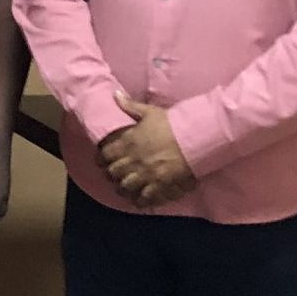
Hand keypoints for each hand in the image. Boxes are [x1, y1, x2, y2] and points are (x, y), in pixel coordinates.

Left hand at [101, 91, 197, 206]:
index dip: (102, 159)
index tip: (102, 160)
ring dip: (122, 188)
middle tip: (113, 176)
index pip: (106, 154)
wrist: (195, 137)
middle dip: (111, 174)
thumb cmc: (172, 123)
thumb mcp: (150, 112)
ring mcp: (146, 174)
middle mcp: (133, 160)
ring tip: (123, 188)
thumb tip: (114, 94)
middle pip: (113, 172)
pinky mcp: (160, 184)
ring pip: (125, 186)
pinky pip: (145, 197)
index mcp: (128, 142)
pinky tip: (138, 201)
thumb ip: (129, 106)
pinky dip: (139, 201)